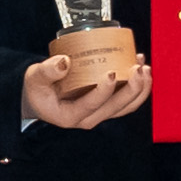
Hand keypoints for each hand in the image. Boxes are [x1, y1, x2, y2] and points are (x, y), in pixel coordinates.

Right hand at [21, 48, 151, 130]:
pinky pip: (128, 102)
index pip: (91, 105)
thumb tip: (64, 61)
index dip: (104, 91)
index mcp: (70, 116)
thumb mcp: (35, 78)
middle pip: (115, 108)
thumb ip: (47, 70)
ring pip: (126, 107)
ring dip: (140, 89)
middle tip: (137, 67)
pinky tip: (142, 69)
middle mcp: (88, 118)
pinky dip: (139, 88)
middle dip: (131, 88)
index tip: (111, 72)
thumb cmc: (38, 89)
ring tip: (145, 67)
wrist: (40, 97)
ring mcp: (100, 114)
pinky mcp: (107, 107)